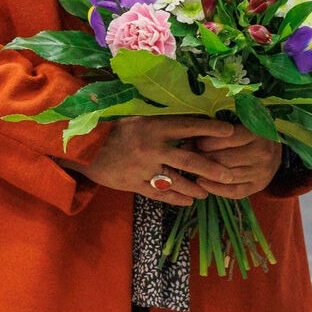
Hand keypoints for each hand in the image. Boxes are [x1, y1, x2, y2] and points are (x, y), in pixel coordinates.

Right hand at [74, 115, 241, 207]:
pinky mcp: (132, 184)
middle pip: (189, 160)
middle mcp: (151, 147)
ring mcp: (142, 168)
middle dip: (211, 168)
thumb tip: (185, 110)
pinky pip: (159, 195)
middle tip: (228, 174)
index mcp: (153, 126)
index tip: (231, 132)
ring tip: (207, 192)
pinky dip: (175, 199)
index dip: (211, 129)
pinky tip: (187, 201)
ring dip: (195, 188)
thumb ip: (158, 116)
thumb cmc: (111, 125)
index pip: (189, 126)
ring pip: (176, 182)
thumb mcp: (134, 114)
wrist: (80, 145)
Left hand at [189, 126, 283, 198]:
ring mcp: (262, 172)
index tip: (194, 141)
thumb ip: (219, 128)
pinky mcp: (259, 186)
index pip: (226, 138)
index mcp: (257, 132)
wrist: (276, 148)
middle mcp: (262, 153)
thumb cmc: (251, 131)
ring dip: (206, 173)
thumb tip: (190, 138)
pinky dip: (214, 189)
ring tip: (193, 168)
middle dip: (202, 158)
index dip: (206, 141)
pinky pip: (233, 192)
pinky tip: (202, 182)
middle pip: (223, 159)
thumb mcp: (241, 122)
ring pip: (227, 176)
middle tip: (189, 156)